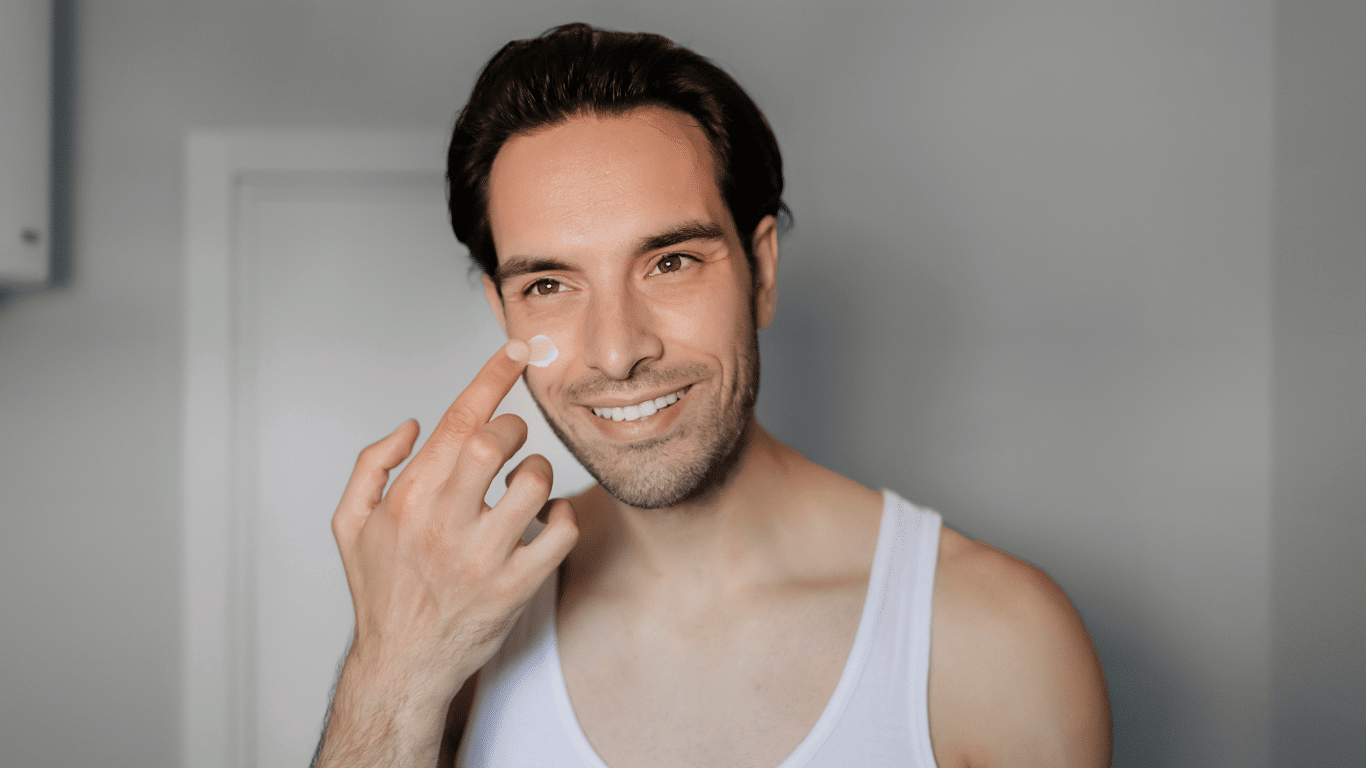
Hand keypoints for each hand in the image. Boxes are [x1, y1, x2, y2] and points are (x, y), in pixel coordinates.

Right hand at [316, 340, 577, 766]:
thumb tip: (414, 424)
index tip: (515, 350)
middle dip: (513, 428)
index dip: (490, 377)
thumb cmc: (380, 591)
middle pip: (495, 442)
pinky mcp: (515, 588)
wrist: (402, 667)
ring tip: (521, 485)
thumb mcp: (350, 524)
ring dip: (537, 472)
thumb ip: (372, 464)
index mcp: (407, 499)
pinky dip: (562, 517)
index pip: (456, 421)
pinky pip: (560, 532)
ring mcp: (482, 558)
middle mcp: (443, 524)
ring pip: (535, 483)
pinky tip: (544, 521)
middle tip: (510, 441)